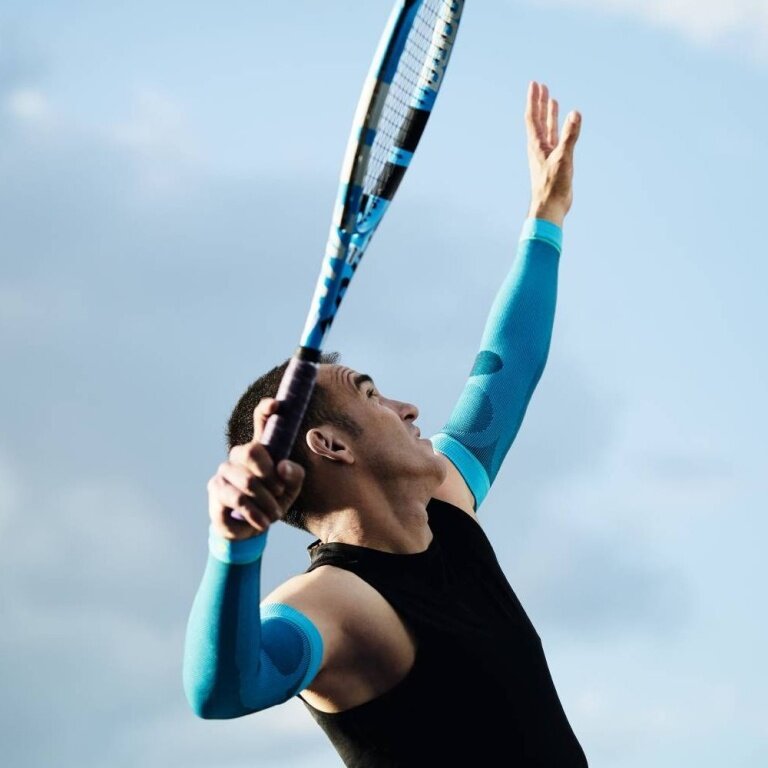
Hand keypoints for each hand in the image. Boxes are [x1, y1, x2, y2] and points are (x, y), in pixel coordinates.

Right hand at [207, 398, 304, 540]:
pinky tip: (263, 522)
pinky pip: (238, 499)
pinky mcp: (215, 490)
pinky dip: (255, 513)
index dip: (266, 410)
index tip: (276, 405)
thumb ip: (294, 475)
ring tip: (274, 514)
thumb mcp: (291, 489)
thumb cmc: (272, 501)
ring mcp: (224, 471)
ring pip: (247, 481)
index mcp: (261, 448)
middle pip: (250, 451)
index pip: (260, 420)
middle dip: (269, 475)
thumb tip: (282, 466)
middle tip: (279, 492)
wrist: (251, 529)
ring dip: (266, 501)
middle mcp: (239, 455)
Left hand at [525, 81, 581, 226]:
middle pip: (537, 120)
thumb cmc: (553, 185)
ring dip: (549, 114)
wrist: (550, 207)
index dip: (534, 100)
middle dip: (540, 103)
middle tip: (542, 86)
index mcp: (536, 145)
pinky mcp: (555, 162)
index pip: (532, 117)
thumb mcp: (563, 158)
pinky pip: (556, 140)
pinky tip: (563, 125)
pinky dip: (558, 129)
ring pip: (547, 129)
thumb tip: (576, 113)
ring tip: (552, 100)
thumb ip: (570, 135)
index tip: (535, 84)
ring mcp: (546, 154)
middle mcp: (539, 148)